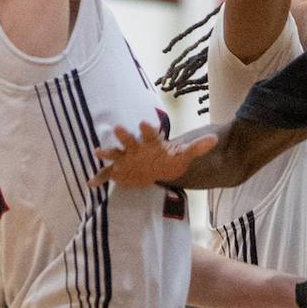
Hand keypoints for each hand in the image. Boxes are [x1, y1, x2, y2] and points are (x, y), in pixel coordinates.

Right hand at [91, 122, 217, 187]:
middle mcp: (136, 147)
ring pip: (115, 153)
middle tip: (118, 128)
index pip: (150, 133)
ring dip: (107, 152)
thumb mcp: (184, 154)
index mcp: (151, 142)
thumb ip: (198, 147)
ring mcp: (126, 158)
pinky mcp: (119, 171)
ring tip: (98, 152)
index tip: (144, 124)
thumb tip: (215, 139)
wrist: (157, 168)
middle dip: (124, 134)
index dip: (147, 129)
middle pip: (129, 139)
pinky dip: (99, 177)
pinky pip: (107, 173)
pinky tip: (91, 183)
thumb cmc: (169, 158)